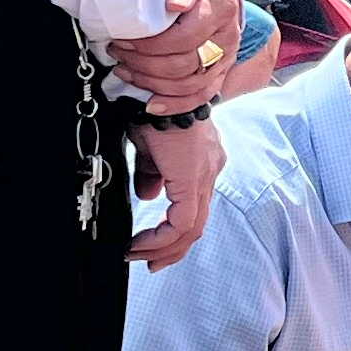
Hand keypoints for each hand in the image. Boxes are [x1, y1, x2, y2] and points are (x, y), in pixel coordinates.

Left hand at [117, 0, 242, 106]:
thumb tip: (175, 2)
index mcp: (221, 7)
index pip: (184, 38)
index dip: (150, 45)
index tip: (123, 37)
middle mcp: (227, 37)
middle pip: (184, 66)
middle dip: (144, 64)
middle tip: (117, 52)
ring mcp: (225, 58)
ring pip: (188, 85)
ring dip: (151, 83)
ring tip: (125, 69)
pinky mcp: (218, 71)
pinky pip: (200, 96)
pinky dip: (174, 105)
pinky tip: (151, 104)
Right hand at [126, 115, 222, 269]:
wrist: (160, 88)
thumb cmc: (154, 107)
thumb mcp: (150, 146)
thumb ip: (152, 174)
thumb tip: (148, 196)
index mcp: (203, 162)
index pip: (195, 208)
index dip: (174, 232)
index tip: (150, 244)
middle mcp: (211, 170)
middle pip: (197, 225)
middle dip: (170, 249)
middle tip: (148, 262)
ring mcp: (206, 175)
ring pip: (193, 228)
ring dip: (164, 247)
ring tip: (139, 255)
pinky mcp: (192, 178)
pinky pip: (183, 222)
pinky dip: (162, 237)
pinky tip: (142, 242)